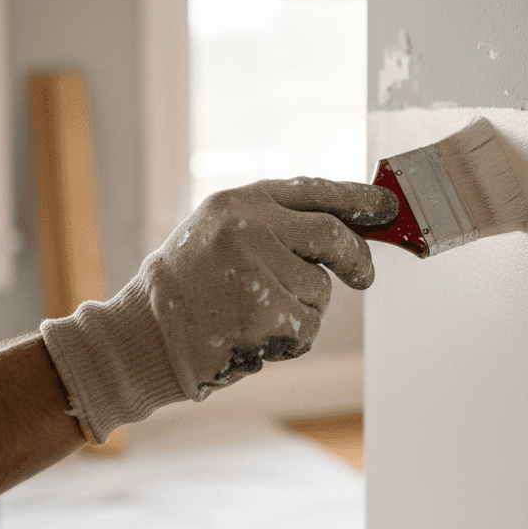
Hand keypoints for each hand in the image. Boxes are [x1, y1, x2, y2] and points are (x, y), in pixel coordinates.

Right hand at [41, 177, 397, 443]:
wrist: (141, 338)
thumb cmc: (184, 290)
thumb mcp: (217, 234)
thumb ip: (271, 225)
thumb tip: (340, 228)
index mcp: (238, 203)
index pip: (313, 190)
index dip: (357, 198)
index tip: (386, 207)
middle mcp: (248, 228)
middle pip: (332, 235)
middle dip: (357, 258)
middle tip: (364, 275)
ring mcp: (256, 271)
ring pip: (320, 288)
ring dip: (304, 307)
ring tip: (256, 313)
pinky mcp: (265, 314)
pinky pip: (307, 325)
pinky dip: (291, 336)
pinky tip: (254, 334)